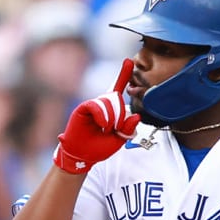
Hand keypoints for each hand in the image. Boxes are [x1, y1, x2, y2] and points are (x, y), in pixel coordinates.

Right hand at [52, 59, 140, 174]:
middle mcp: (102, 105)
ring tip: (107, 129)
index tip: (129, 61)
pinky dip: (103, 115)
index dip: (123, 75)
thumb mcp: (119, 140)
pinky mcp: (83, 108)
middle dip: (121, 115)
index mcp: (111, 111)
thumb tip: (136, 116)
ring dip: (113, 117)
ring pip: (109, 101)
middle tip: (115, 129)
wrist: (82, 157)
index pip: (118, 89)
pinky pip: (97, 105)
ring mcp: (92, 106)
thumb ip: (128, 129)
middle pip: (117, 98)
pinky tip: (102, 124)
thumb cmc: (98, 148)